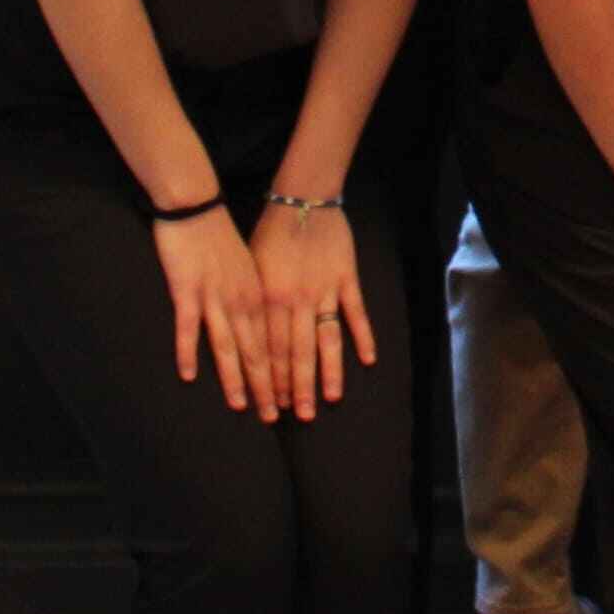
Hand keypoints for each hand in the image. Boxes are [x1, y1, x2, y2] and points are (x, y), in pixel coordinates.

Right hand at [152, 208, 283, 415]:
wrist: (197, 205)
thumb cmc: (221, 237)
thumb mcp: (249, 268)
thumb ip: (254, 298)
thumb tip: (260, 326)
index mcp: (260, 294)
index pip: (275, 343)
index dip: (282, 374)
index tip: (289, 401)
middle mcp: (243, 300)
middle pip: (257, 351)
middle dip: (267, 386)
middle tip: (273, 417)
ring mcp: (215, 297)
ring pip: (229, 345)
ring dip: (236, 379)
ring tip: (241, 406)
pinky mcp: (188, 290)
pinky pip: (189, 327)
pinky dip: (189, 352)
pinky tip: (188, 375)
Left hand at [252, 202, 374, 417]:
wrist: (301, 198)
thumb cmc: (270, 233)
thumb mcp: (251, 268)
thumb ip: (253, 304)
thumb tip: (245, 339)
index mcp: (269, 299)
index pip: (269, 349)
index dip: (271, 380)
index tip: (273, 406)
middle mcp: (296, 300)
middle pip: (296, 352)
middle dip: (297, 387)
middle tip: (301, 416)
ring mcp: (324, 291)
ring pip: (326, 339)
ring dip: (328, 371)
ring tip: (329, 398)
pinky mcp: (346, 279)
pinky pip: (355, 313)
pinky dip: (363, 336)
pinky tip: (367, 360)